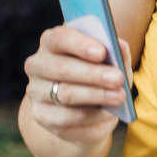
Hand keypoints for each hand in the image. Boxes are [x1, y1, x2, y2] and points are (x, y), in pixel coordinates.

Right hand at [22, 26, 129, 147]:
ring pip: (65, 94)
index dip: (80, 45)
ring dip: (96, 96)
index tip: (102, 52)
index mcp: (51, 42)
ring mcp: (35, 92)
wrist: (84, 110)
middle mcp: (37, 65)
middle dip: (93, 74)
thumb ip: (116, 52)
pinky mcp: (41, 116)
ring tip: (120, 97)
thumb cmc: (98, 75)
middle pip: (62, 68)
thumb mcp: (110, 62)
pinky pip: (67, 117)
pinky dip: (92, 116)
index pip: (59, 38)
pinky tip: (109, 114)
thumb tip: (121, 47)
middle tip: (118, 79)